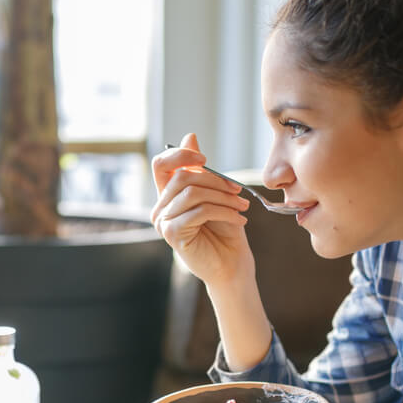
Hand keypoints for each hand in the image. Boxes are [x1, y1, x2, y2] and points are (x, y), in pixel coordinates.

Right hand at [150, 133, 253, 288]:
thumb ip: (201, 170)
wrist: (231, 266)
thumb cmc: (224, 231)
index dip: (180, 155)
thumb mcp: (216, 194)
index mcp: (168, 195)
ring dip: (223, 197)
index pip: (161, 164)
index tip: (204, 160)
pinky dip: (224, 212)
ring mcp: (163, 222)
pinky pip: (199, 211)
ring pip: (192, 193)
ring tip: (242, 207)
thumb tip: (190, 136)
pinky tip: (239, 220)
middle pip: (182, 177)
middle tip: (239, 191)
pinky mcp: (172, 234)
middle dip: (215, 180)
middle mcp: (160, 207)